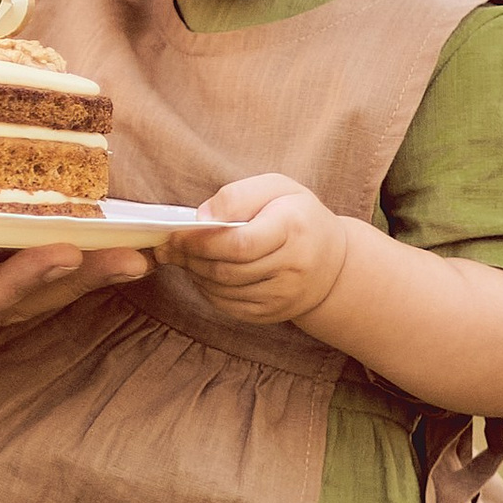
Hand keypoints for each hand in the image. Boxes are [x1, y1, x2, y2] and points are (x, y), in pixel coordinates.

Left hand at [170, 174, 348, 325]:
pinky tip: (202, 273)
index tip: (175, 234)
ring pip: (223, 290)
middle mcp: (293, 267)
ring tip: (183, 256)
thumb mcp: (277, 188)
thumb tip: (201, 217)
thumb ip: (237, 195)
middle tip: (169, 246)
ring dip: (194, 273)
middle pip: (226, 269)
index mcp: (293, 229)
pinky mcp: (272, 314)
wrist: (333, 263)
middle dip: (190, 258)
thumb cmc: (298, 217)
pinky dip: (206, 289)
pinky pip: (227, 306)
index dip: (200, 242)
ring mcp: (283, 296)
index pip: (238, 243)